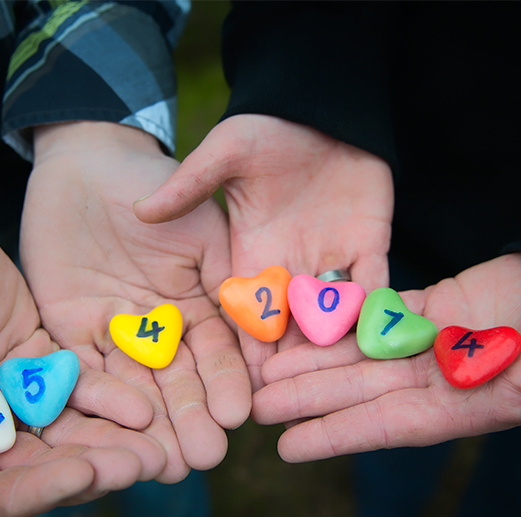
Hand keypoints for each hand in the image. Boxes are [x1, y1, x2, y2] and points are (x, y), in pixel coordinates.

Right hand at [0, 163, 163, 516]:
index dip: (36, 494)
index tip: (81, 474)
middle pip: (41, 470)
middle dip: (91, 469)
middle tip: (141, 465)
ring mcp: (14, 404)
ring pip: (69, 434)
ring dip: (112, 442)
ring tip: (158, 446)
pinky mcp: (41, 365)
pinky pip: (79, 388)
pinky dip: (109, 397)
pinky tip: (144, 404)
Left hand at [20, 122, 250, 482]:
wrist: (89, 163)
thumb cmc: (157, 185)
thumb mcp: (203, 231)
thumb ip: (227, 282)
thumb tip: (260, 337)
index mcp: (195, 311)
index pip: (215, 356)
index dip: (227, 385)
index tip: (239, 416)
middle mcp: (156, 333)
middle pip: (175, 383)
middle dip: (190, 420)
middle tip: (204, 459)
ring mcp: (113, 334)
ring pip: (133, 387)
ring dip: (149, 425)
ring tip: (166, 462)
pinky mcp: (68, 330)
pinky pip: (83, 368)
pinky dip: (101, 395)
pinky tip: (122, 420)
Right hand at [134, 114, 393, 388]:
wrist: (321, 109)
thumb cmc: (267, 128)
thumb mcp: (225, 152)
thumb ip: (189, 184)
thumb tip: (142, 209)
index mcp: (251, 255)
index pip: (244, 312)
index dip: (243, 347)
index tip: (238, 384)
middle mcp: (290, 268)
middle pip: (288, 327)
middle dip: (288, 364)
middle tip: (285, 403)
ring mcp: (331, 261)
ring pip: (331, 316)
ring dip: (332, 348)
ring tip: (333, 385)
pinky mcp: (369, 247)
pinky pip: (375, 286)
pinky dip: (376, 311)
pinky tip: (378, 340)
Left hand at [254, 253, 520, 516]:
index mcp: (462, 406)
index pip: (386, 426)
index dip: (337, 436)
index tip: (288, 448)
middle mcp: (435, 380)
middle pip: (357, 392)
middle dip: (307, 398)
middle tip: (253, 405)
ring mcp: (428, 342)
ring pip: (357, 354)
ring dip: (312, 362)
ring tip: (264, 370)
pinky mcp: (429, 305)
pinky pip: (376, 315)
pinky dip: (341, 321)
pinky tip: (304, 323)